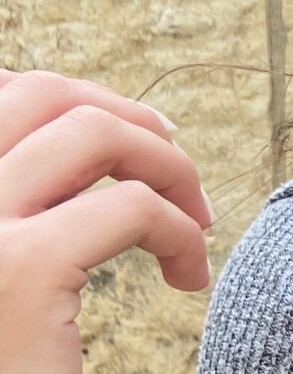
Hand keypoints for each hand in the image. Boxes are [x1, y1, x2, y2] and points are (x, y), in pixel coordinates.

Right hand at [0, 68, 215, 373]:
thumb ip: (13, 212)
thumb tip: (70, 133)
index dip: (68, 98)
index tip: (129, 140)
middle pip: (43, 94)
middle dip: (125, 115)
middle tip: (175, 166)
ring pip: (94, 133)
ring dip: (165, 163)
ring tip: (194, 221)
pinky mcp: (22, 271)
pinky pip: (131, 208)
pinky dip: (180, 228)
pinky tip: (190, 280)